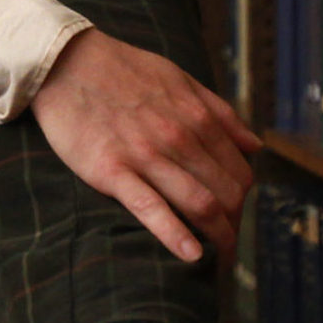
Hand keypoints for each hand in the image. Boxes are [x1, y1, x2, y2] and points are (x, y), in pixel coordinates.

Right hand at [29, 28, 261, 263]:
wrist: (66, 62)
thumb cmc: (124, 70)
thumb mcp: (181, 79)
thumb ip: (221, 112)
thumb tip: (256, 146)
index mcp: (198, 117)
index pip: (240, 173)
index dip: (243, 202)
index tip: (234, 218)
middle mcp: (180, 138)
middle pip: (227, 195)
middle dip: (233, 226)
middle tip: (223, 244)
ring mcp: (146, 155)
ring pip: (200, 205)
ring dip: (217, 238)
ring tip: (217, 260)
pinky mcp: (111, 170)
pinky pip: (150, 208)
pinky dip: (175, 236)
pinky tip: (191, 256)